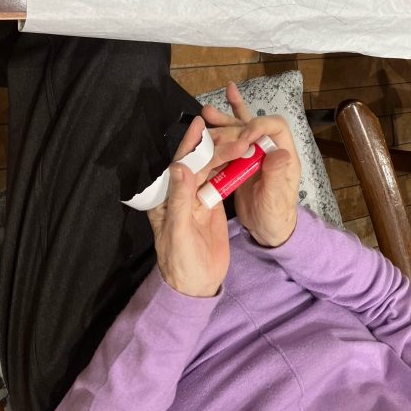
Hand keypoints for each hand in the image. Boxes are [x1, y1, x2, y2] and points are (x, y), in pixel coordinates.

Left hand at [147, 116, 248, 296]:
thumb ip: (179, 200)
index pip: (179, 165)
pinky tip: (243, 157)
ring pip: (211, 170)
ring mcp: (196, 199)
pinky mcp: (211, 205)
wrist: (197, 287)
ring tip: (244, 142)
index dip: (189, 144)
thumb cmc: (181, 263)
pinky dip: (232, 170)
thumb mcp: (179, 233)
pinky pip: (220, 182)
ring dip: (226, 156)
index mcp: (166, 198)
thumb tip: (180, 166)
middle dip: (217, 149)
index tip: (200, 123)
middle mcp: (180, 194)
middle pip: (198, 164)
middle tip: (239, 138)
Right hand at [202, 83, 300, 247]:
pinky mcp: (241, 161)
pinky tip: (212, 115)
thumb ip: (277, 176)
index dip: (260, 126)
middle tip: (212, 121)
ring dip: (223, 120)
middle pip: (253, 126)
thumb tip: (280, 152)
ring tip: (206, 111)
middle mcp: (270, 148)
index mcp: (284, 155)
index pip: (276, 128)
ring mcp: (255, 154)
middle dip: (233, 122)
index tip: (243, 135)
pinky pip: (233, 140)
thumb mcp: (276, 200)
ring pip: (240, 130)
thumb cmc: (276, 216)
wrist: (267, 230)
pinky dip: (224, 125)